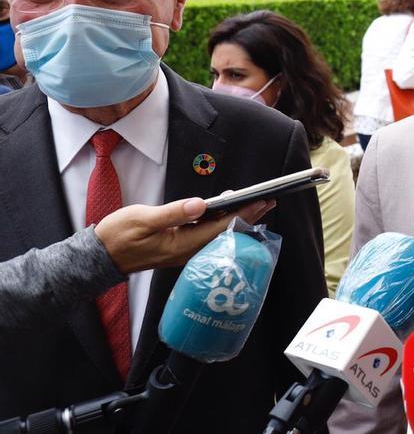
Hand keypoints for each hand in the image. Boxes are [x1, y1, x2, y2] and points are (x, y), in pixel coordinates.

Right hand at [94, 197, 275, 273]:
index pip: (221, 227)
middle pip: (224, 232)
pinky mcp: (179, 247)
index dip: (243, 213)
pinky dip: (220, 223)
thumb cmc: (118, 236)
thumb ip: (173, 213)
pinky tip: (226, 212)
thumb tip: (200, 205)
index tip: (260, 201)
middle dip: (247, 216)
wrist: (100, 256)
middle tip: (268, 201)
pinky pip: (206, 235)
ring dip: (236, 219)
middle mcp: (188, 251)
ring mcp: (184, 251)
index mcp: (182, 244)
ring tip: (255, 204)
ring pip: (217, 234)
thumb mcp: (143, 219)